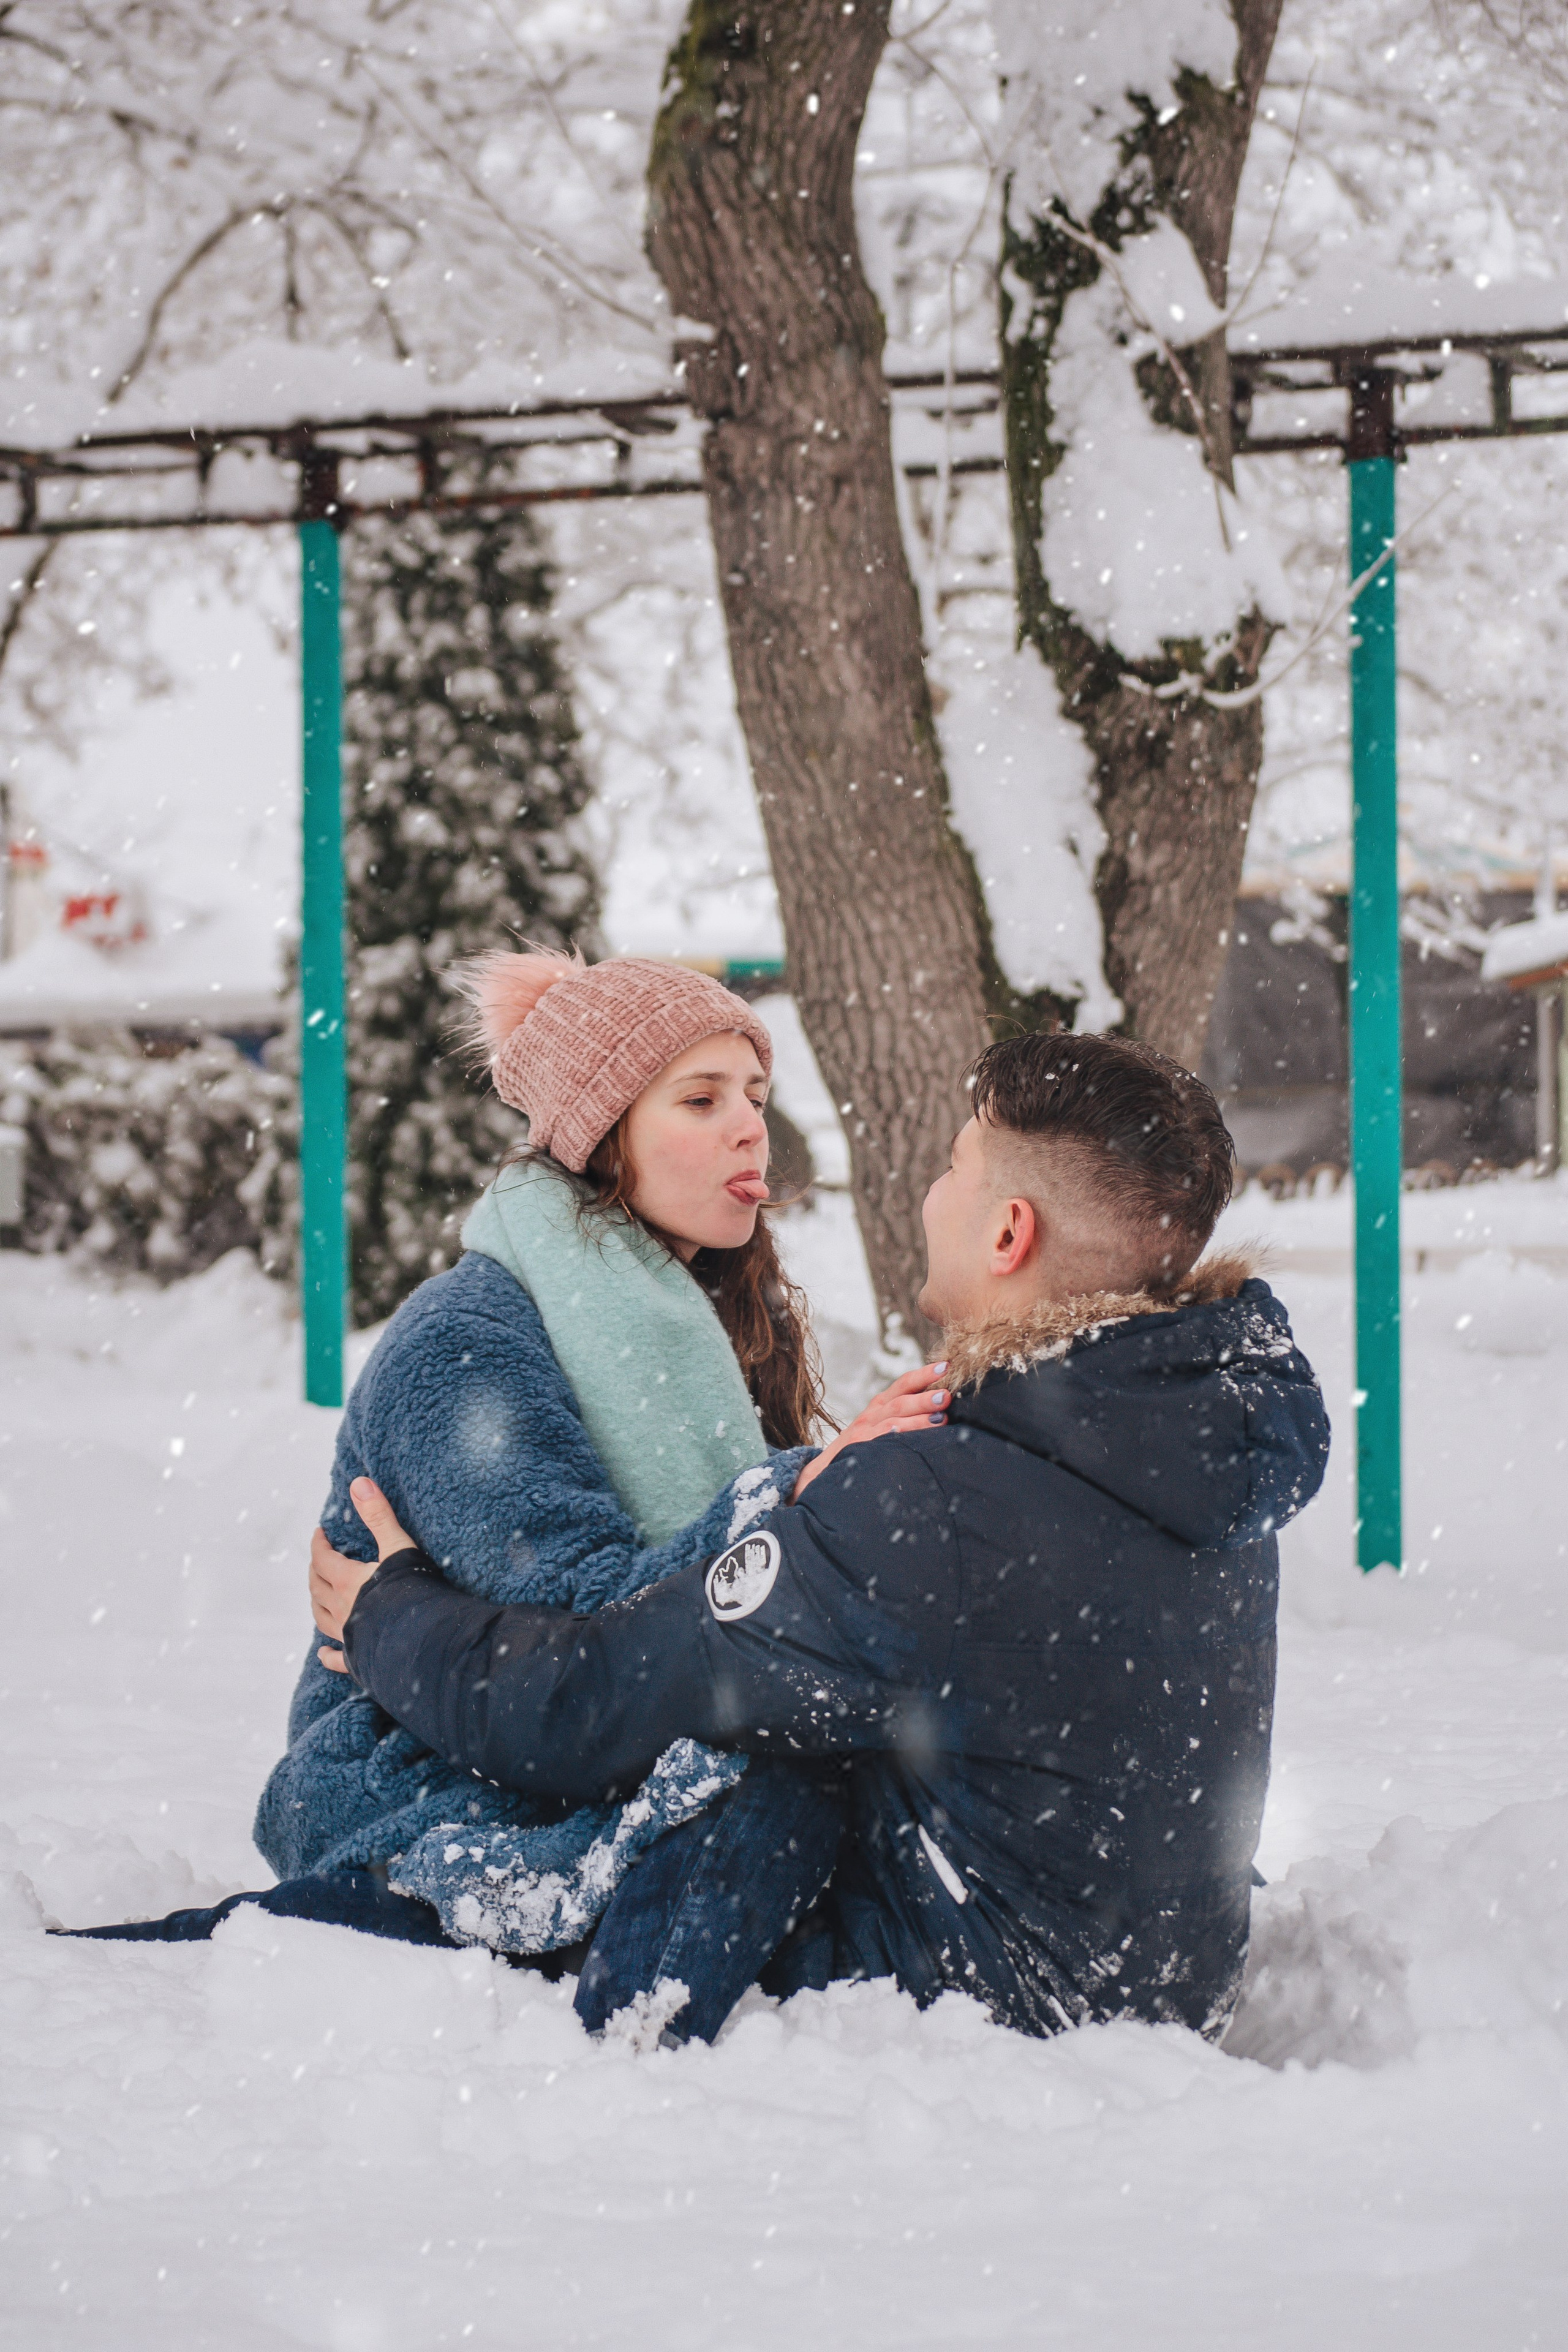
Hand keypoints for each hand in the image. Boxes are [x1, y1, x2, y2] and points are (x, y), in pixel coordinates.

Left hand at [310, 1477, 414, 1673]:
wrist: (421, 1642)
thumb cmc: (410, 1593)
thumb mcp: (398, 1547)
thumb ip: (379, 1516)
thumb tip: (358, 1482)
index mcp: (346, 1581)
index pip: (322, 1558)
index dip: (319, 1544)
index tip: (319, 1533)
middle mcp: (340, 1609)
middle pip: (316, 1587)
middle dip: (315, 1570)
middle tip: (320, 1559)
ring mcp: (347, 1636)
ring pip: (320, 1617)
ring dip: (316, 1602)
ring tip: (318, 1594)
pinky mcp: (358, 1658)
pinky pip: (336, 1657)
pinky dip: (327, 1654)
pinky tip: (324, 1652)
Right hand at [792, 1362, 948, 1499]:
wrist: (825, 1469)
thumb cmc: (863, 1446)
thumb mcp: (881, 1425)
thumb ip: (906, 1416)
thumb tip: (945, 1410)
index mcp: (880, 1405)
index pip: (904, 1384)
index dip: (924, 1374)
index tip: (946, 1366)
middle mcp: (872, 1414)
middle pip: (901, 1401)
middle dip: (924, 1397)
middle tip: (946, 1396)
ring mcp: (864, 1432)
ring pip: (893, 1420)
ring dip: (917, 1418)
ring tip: (941, 1417)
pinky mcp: (858, 1449)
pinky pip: (877, 1441)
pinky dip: (891, 1436)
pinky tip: (905, 1436)